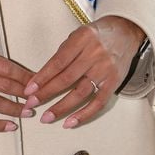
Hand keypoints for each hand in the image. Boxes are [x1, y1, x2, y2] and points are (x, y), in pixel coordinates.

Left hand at [22, 16, 144, 127]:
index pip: (58, 62)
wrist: (125, 33)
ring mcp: (105, 69)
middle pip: (67, 78)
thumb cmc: (97, 35)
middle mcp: (95, 54)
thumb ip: (64, 53)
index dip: (42, 77)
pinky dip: (84, 114)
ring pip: (81, 92)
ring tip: (47, 116)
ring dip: (62, 107)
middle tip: (31, 103)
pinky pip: (98, 102)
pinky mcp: (114, 82)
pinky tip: (70, 122)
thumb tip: (43, 77)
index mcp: (83, 38)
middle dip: (46, 93)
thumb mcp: (78, 35)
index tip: (29, 89)